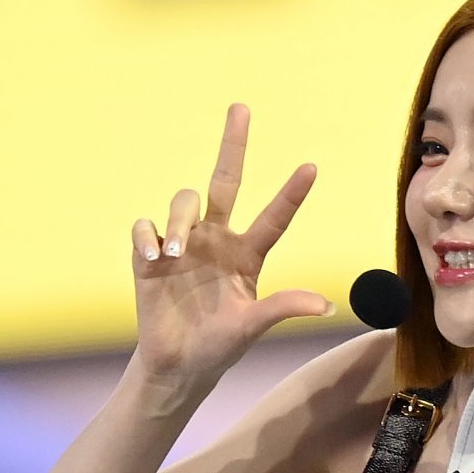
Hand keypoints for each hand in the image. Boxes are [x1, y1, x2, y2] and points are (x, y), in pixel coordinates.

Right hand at [130, 103, 331, 389]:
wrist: (177, 364)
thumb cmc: (220, 346)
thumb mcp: (252, 327)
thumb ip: (284, 308)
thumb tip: (328, 306)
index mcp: (246, 254)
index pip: (274, 218)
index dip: (291, 194)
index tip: (311, 166)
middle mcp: (217, 239)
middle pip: (226, 180)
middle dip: (234, 144)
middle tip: (242, 107)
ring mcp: (183, 243)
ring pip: (184, 201)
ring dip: (179, 221)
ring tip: (175, 253)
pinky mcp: (149, 254)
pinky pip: (146, 225)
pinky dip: (148, 236)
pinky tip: (154, 257)